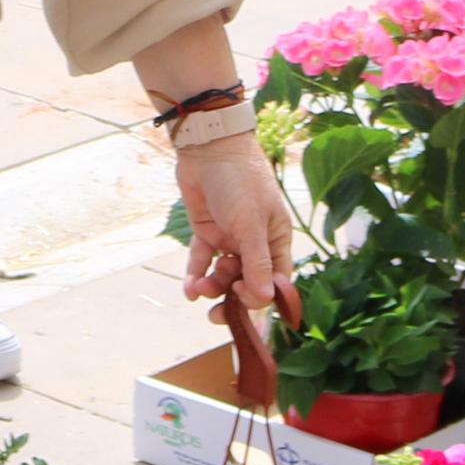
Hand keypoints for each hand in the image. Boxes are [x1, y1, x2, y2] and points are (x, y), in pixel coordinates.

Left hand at [175, 135, 295, 314]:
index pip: (275, 280)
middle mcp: (254, 242)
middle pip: (247, 283)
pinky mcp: (206, 231)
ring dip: (212, 286)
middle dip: (232, 300)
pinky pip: (202, 261)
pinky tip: (188, 289)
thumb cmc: (240, 181)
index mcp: (275, 240)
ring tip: (198, 288)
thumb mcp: (251, 224)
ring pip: (223, 274)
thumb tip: (265, 300)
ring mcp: (230, 238)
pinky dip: (195, 275)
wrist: (209, 148)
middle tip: (216, 316)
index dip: (261, 297)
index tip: (243, 301)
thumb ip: (257, 263)